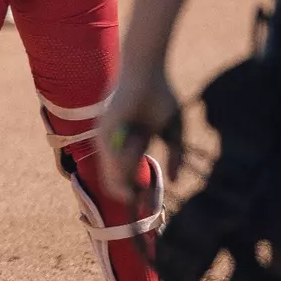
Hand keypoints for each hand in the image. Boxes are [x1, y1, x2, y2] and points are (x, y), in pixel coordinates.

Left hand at [97, 60, 182, 199]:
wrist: (147, 72)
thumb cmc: (161, 96)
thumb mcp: (173, 131)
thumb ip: (175, 154)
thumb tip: (175, 181)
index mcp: (131, 143)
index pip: (129, 176)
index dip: (139, 193)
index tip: (149, 207)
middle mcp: (115, 143)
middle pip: (117, 181)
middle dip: (132, 197)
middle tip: (144, 207)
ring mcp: (108, 137)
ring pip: (115, 172)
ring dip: (131, 173)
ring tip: (139, 153)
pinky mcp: (104, 130)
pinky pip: (113, 158)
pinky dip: (127, 160)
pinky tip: (135, 145)